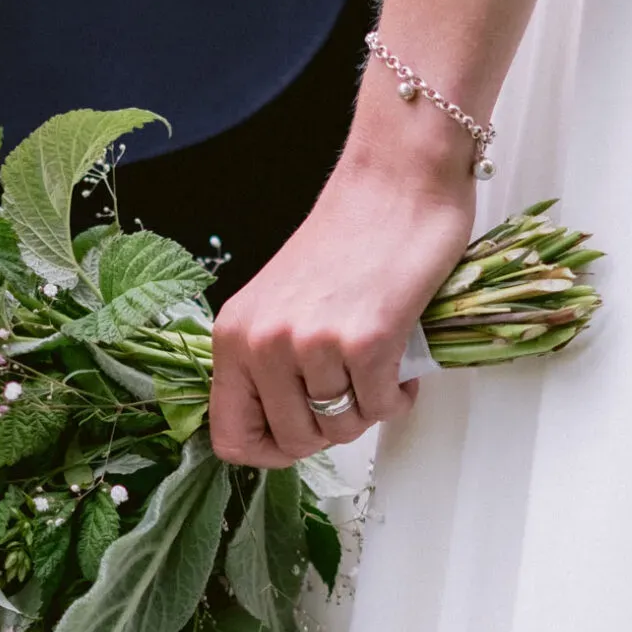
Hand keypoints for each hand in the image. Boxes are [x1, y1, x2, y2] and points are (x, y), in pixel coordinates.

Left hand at [209, 115, 477, 467]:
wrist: (397, 180)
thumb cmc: (349, 236)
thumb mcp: (280, 303)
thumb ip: (268, 360)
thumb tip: (281, 423)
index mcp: (233, 334)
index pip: (230, 436)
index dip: (269, 451)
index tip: (300, 437)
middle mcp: (262, 342)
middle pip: (295, 441)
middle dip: (333, 428)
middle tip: (353, 390)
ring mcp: (311, 343)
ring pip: (341, 428)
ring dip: (370, 408)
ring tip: (379, 368)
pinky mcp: (364, 341)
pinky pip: (381, 408)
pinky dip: (398, 395)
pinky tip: (401, 361)